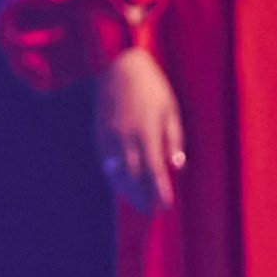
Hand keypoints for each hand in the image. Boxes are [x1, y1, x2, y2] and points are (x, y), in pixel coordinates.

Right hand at [94, 47, 184, 212]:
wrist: (116, 64)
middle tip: (151, 211)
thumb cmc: (150, 86)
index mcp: (145, 131)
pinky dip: (114, 175)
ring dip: (126, 189)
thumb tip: (177, 166)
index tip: (166, 206)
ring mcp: (108, 135)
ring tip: (137, 202)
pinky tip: (121, 182)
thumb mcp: (170, 109)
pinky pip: (105, 160)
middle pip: (132, 176)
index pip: (153, 169)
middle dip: (141, 196)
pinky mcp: (99, 132)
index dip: (159, 190)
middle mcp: (124, 136)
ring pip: (116, 171)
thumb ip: (173, 139)